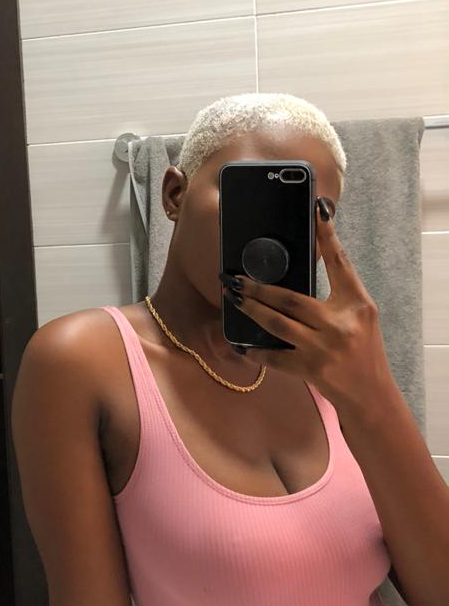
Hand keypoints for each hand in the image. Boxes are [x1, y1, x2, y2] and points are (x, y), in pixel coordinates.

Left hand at [220, 198, 395, 408]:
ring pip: (276, 324)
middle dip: (258, 288)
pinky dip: (255, 350)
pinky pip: (274, 357)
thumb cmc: (364, 348)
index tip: (317, 212)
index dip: (327, 237)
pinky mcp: (309, 369)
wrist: (370, 393)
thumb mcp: (361, 314)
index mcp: (357, 304)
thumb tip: (311, 255)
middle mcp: (340, 324)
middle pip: (290, 299)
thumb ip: (338, 290)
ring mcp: (323, 349)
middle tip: (236, 279)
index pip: (340, 264)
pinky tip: (242, 344)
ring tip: (235, 299)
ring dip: (251, 310)